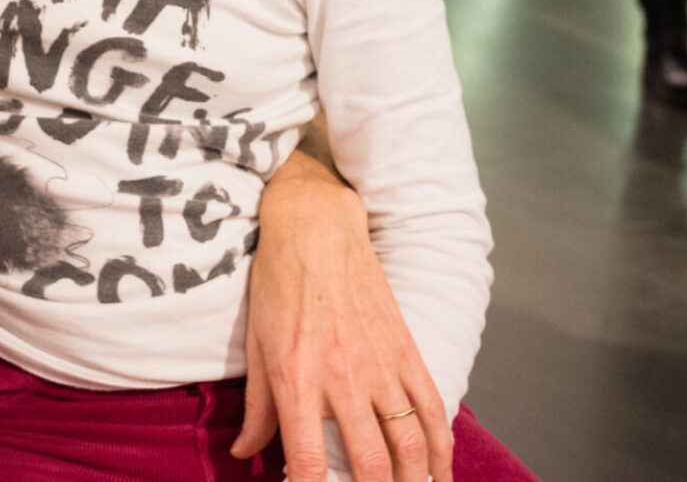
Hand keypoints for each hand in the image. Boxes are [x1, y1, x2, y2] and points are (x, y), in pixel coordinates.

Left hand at [232, 157, 451, 481]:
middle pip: (371, 464)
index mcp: (296, 378)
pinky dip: (441, 449)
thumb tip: (245, 453)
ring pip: (411, 444)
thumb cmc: (278, 285)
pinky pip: (433, 410)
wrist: (316, 229)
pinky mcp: (406, 351)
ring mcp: (381, 365)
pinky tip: (440, 472)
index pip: (307, 460)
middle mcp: (342, 378)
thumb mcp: (256, 346)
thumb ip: (255, 408)